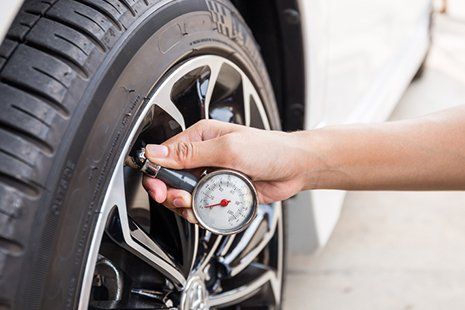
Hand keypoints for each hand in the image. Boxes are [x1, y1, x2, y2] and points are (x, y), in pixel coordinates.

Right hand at [142, 119, 307, 222]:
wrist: (294, 168)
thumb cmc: (268, 149)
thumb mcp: (228, 148)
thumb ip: (191, 153)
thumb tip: (157, 153)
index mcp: (200, 137)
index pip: (165, 155)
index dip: (157, 173)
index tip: (159, 188)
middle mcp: (202, 156)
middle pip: (171, 179)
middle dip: (172, 193)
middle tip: (182, 199)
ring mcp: (211, 175)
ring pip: (184, 195)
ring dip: (187, 205)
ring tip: (197, 205)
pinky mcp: (220, 192)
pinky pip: (201, 206)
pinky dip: (201, 212)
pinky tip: (208, 211)